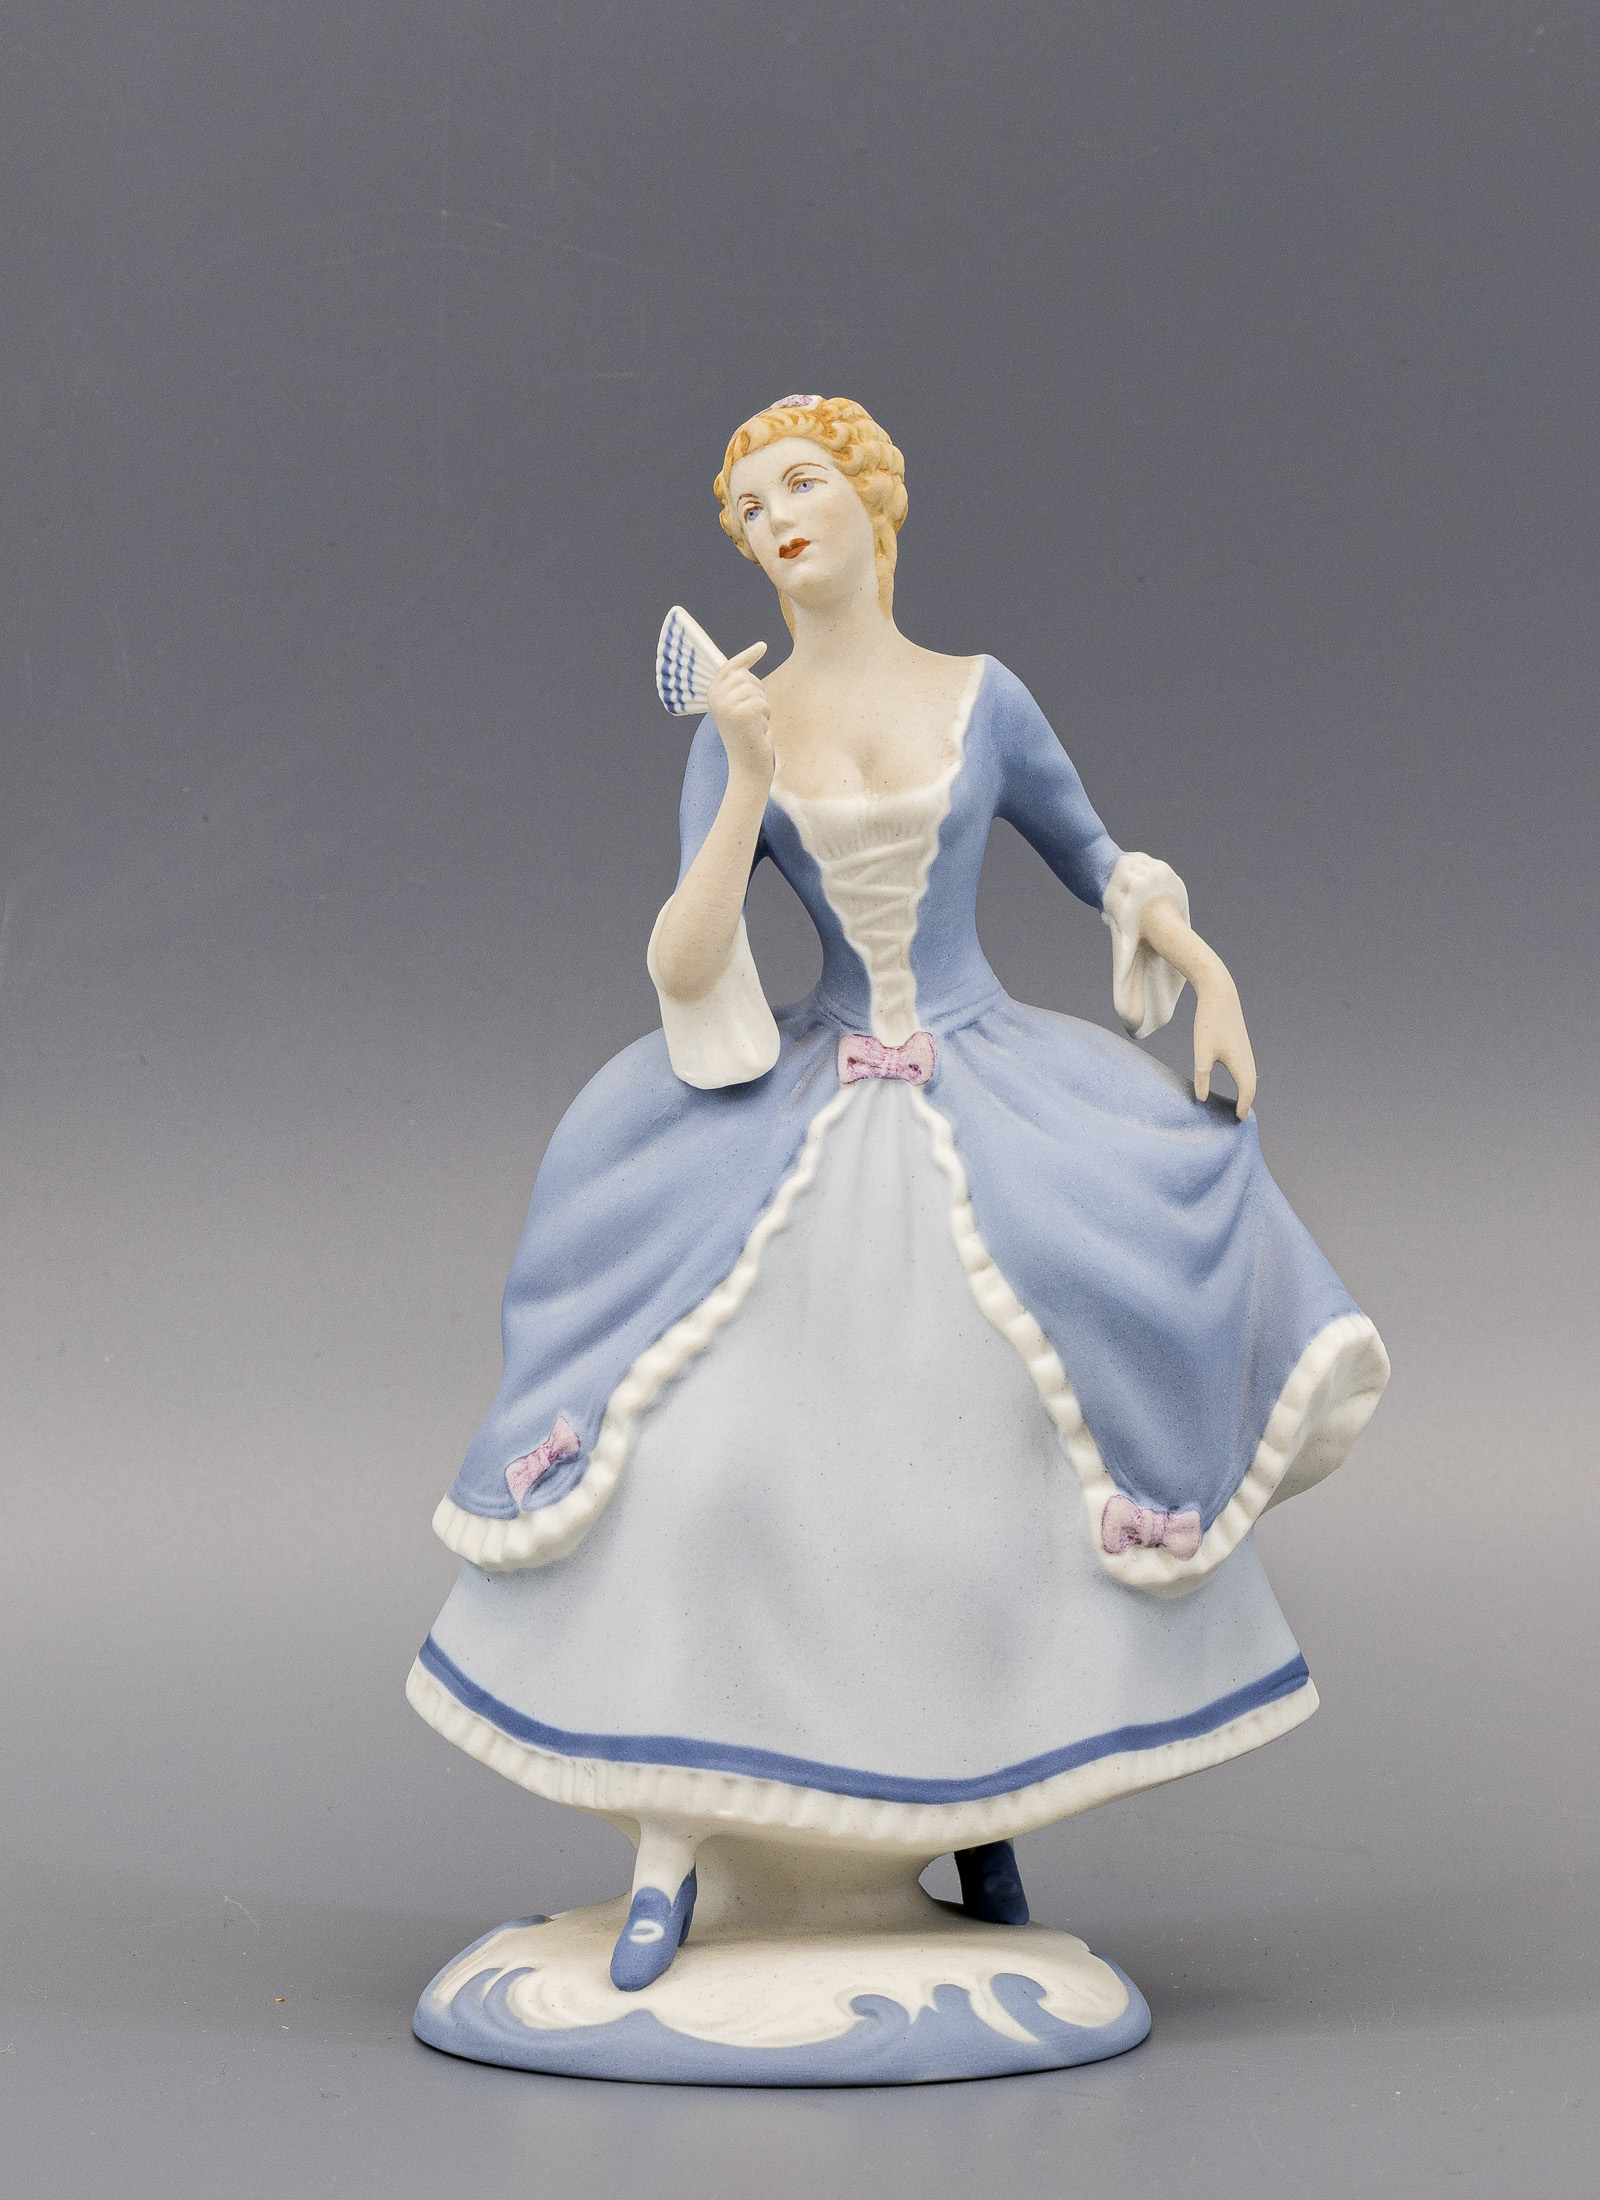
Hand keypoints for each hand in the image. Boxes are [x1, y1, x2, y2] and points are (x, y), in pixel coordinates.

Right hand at [706, 643, 771, 782]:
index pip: (730, 667)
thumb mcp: (738, 708)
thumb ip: (739, 688)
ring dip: (762, 707)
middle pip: (747, 676)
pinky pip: (762, 702)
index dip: (747, 656)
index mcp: (712, 694)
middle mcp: (716, 697)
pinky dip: (765, 717)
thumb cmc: (746, 737)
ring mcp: (727, 704)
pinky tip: (757, 731)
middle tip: (754, 715)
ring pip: (757, 690)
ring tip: (754, 725)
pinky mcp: (742, 713)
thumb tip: (749, 663)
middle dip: (758, 692)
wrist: (746, 766)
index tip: (763, 646)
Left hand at [1192, 970, 1256, 1119]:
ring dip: (1247, 1093)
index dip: (1243, 1107)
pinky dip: (1245, 1081)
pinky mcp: (1242, 1044)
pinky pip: (1247, 1068)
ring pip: (1250, 1077)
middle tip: (1239, 1119)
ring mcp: (1246, 1050)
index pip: (1246, 1092)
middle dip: (1247, 1103)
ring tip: (1239, 1106)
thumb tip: (1202, 1099)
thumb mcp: (1202, 1053)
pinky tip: (1237, 1083)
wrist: (1220, 995)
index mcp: (1240, 1063)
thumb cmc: (1209, 1023)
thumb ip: (1202, 1078)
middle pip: (1251, 1087)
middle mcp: (1248, 1058)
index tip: (1239, 1121)